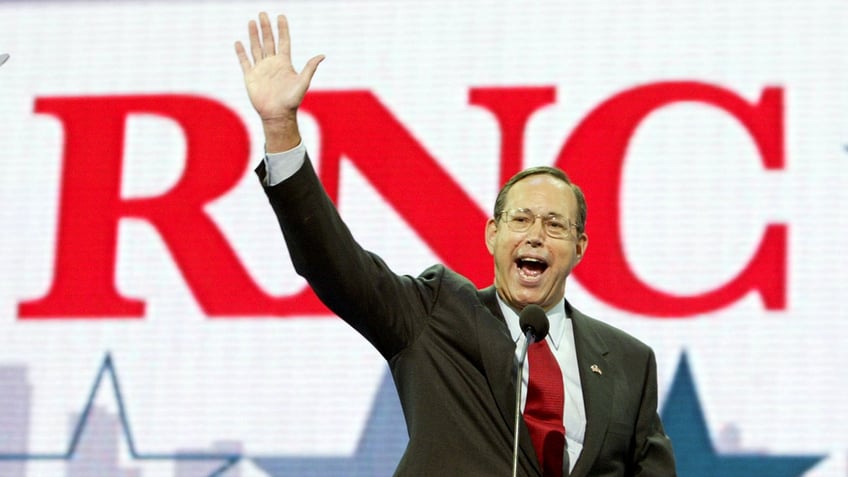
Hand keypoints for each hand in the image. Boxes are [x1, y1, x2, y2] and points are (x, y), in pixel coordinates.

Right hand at [235, 12, 322, 150]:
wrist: (277, 115)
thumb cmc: (292, 101)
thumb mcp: (303, 82)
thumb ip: (310, 68)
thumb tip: (322, 55)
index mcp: (284, 63)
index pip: (283, 41)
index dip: (282, 29)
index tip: (280, 16)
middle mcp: (272, 63)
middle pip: (268, 41)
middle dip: (265, 27)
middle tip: (262, 13)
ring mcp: (261, 69)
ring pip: (256, 48)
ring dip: (253, 35)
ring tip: (251, 22)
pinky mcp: (250, 77)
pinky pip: (245, 62)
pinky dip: (241, 52)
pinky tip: (239, 43)